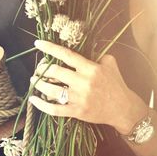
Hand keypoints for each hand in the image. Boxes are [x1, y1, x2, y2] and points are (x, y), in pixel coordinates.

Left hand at [29, 40, 147, 134]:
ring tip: (34, 80)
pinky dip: (42, 105)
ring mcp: (79, 98)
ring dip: (39, 84)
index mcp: (90, 68)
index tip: (38, 43)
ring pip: (52, 90)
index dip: (50, 48)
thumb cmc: (116, 85)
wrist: (123, 108)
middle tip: (39, 69)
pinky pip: (55, 109)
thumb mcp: (110, 64)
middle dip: (43, 69)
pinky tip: (33, 100)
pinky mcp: (77, 112)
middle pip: (55, 72)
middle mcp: (83, 82)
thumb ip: (97, 54)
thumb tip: (85, 48)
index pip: (66, 55)